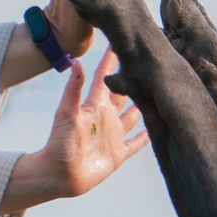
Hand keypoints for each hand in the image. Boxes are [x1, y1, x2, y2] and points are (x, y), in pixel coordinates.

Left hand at [0, 47, 149, 211]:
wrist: (58, 175)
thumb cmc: (59, 144)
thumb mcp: (66, 114)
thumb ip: (73, 89)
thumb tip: (77, 62)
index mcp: (95, 105)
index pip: (106, 77)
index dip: (113, 59)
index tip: (121, 41)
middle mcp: (106, 117)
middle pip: (124, 92)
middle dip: (134, 78)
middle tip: (147, 61)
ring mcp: (114, 135)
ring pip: (134, 115)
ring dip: (145, 104)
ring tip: (158, 90)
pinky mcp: (118, 153)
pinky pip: (136, 143)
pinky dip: (147, 135)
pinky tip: (156, 127)